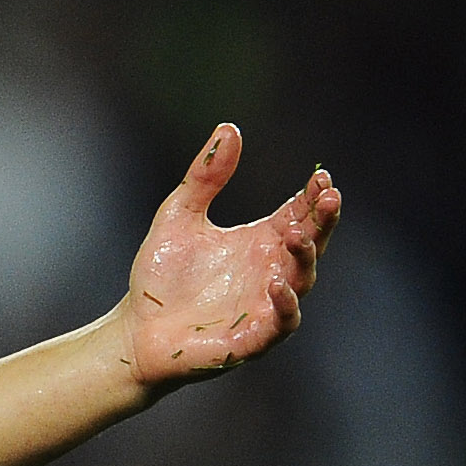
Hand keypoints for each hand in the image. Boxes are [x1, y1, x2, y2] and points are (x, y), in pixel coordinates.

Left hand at [120, 123, 341, 389]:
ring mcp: (267, 305)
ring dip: (304, 256)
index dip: (314, 197)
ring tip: (297, 233)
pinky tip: (277, 283)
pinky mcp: (254, 337)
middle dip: (324, 221)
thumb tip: (230, 127)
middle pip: (312, 242)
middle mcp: (271, 270)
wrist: (135, 329)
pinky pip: (282, 322)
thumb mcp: (180, 216)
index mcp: (261, 241)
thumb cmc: (162, 277)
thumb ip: (206, 177)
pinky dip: (284, 304)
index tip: (322, 177)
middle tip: (330, 197)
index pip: (299, 213)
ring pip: (301, 279)